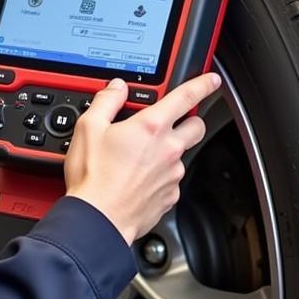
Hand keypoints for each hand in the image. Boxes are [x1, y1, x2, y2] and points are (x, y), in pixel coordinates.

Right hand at [64, 73, 221, 244]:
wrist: (98, 218)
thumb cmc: (93, 177)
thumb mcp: (88, 128)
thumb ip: (106, 101)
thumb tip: (117, 88)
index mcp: (151, 127)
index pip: (186, 97)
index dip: (202, 84)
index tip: (211, 80)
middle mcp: (169, 149)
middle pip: (196, 126)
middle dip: (189, 120)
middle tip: (168, 124)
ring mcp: (172, 174)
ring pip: (181, 155)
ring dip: (168, 152)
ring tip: (138, 159)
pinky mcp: (170, 196)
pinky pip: (171, 180)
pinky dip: (159, 177)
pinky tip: (136, 180)